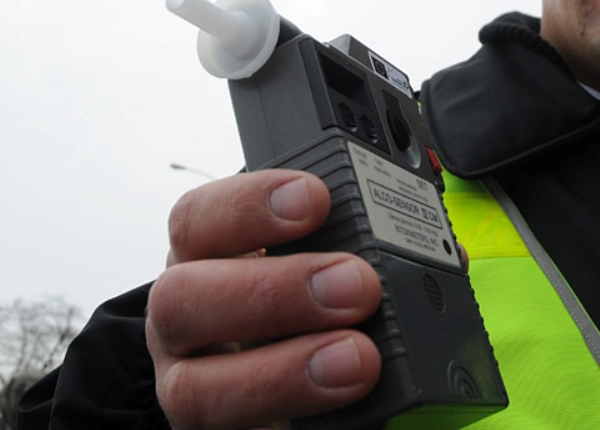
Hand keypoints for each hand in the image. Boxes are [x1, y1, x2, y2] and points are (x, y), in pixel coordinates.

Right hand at [146, 169, 382, 429]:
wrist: (279, 378)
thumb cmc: (296, 307)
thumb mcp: (313, 262)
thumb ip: (348, 247)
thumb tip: (427, 253)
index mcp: (201, 261)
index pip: (194, 221)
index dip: (247, 205)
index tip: (314, 199)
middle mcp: (182, 322)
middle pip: (179, 300)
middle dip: (271, 291)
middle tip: (356, 286)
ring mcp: (189, 387)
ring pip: (192, 390)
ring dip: (280, 373)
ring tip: (358, 361)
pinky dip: (286, 427)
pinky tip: (349, 415)